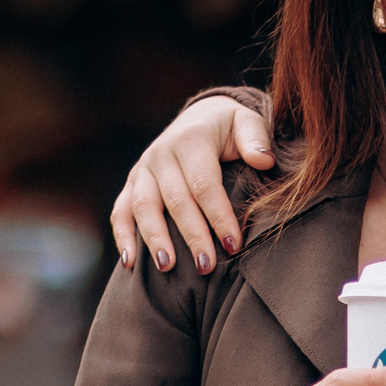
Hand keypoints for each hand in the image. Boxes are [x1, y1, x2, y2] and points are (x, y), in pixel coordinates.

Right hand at [110, 94, 277, 274]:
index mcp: (191, 140)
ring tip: (167, 267)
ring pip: (144, 207)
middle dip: (191, 236)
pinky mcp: (132, 183)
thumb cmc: (228, 128)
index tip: (234, 245)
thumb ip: (255, 139)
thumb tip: (264, 161)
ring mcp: (143, 170)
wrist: (199, 117)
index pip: (204, 184)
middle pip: (175, 201)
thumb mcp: (245, 123)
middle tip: (206, 266)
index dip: (219, 216)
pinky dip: (122, 236)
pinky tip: (130, 264)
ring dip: (154, 239)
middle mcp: (162, 154)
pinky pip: (121, 211)